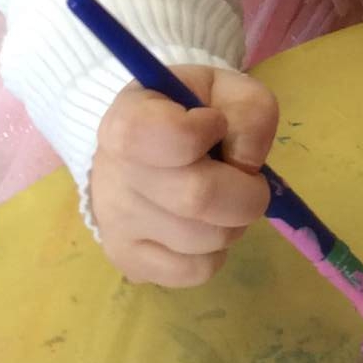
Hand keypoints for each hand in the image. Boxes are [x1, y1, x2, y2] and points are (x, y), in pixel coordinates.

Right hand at [90, 66, 279, 286]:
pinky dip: (215, 252)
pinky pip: (195, 271)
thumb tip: (245, 165)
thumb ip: (250, 112)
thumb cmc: (192, 113)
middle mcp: (113, 173)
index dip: (205, 131)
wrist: (145, 143)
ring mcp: (115, 223)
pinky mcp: (128, 261)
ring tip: (220, 200)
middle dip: (246, 192)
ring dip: (232, 222)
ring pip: (204, 241)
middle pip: (198, 198)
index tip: (212, 123)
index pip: (170, 136)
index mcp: (129, 119)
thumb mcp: (227, 90)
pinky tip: (202, 226)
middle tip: (244, 178)